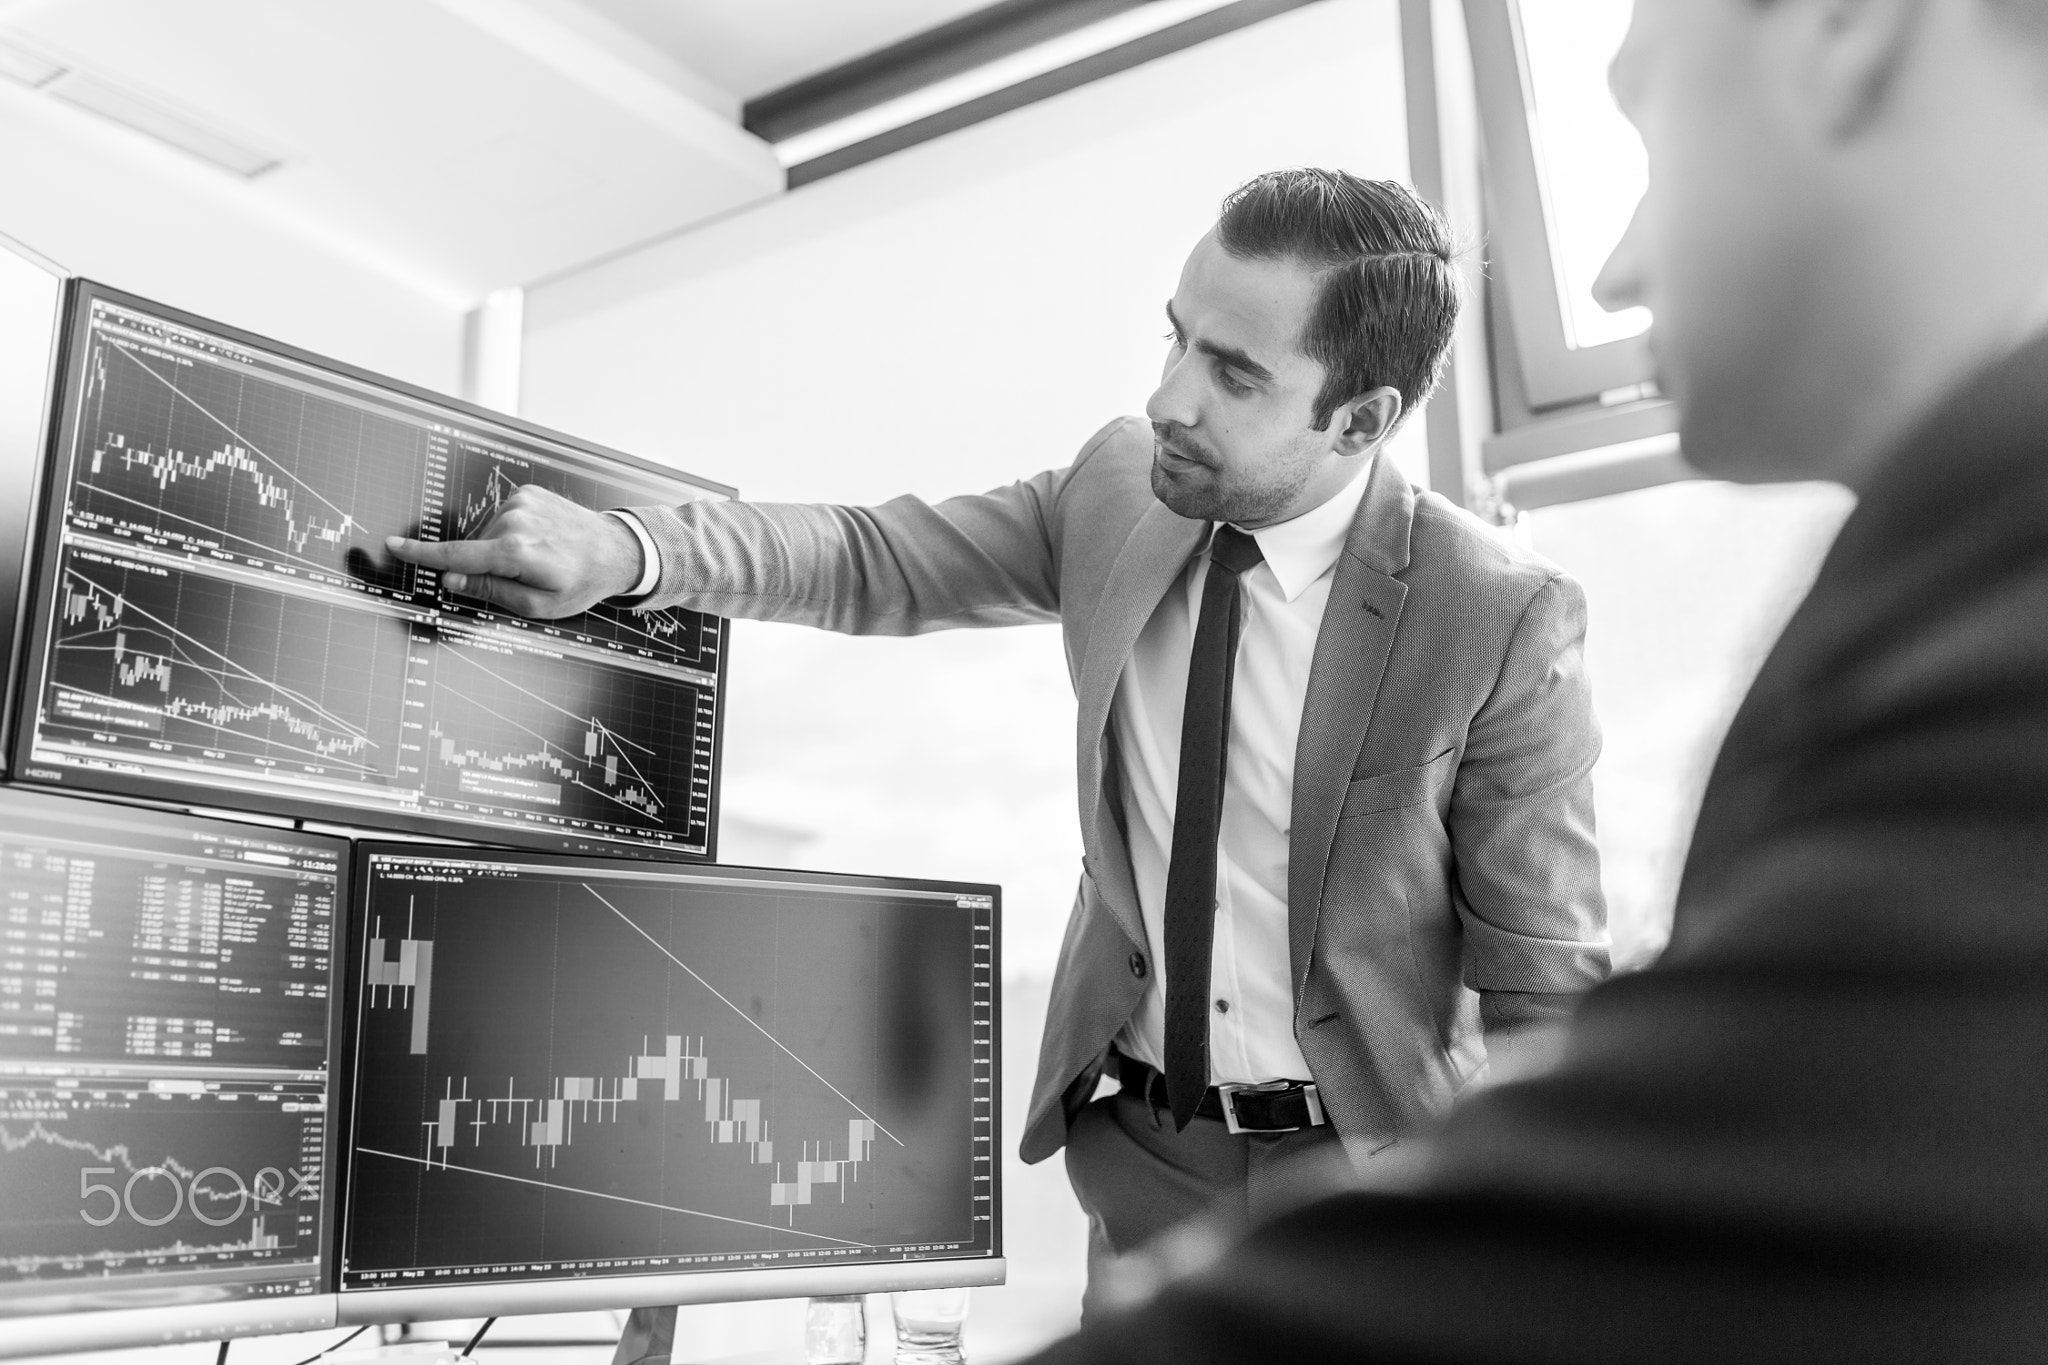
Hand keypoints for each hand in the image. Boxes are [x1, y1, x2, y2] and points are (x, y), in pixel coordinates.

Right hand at [385, 484, 643, 618]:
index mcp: (516, 551)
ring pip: (489, 534)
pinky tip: (541, 540)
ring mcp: (522, 501)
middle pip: (475, 550)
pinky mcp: (528, 492)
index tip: (393, 546)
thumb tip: (452, 580)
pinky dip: (514, 532)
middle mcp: (515, 520)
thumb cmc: (581, 582)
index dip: (423, 555)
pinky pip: (505, 518)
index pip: (456, 556)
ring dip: (503, 549)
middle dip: (489, 567)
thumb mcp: (538, 605)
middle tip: (528, 578)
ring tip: (541, 557)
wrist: (616, 550)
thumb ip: (490, 591)